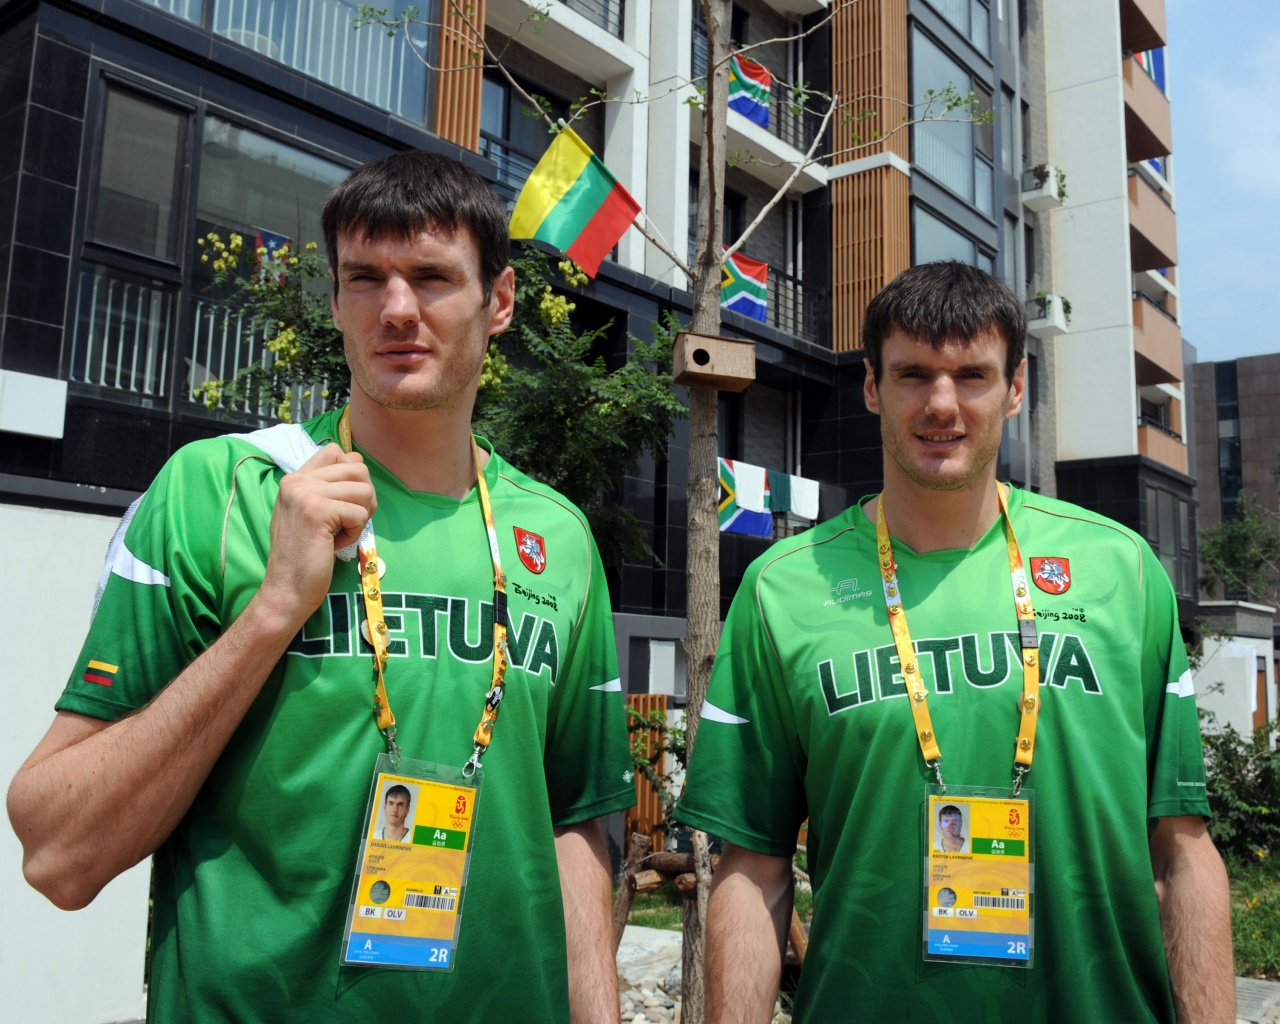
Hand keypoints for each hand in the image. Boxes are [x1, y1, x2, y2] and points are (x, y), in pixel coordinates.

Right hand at [255, 444, 376, 627]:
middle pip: (357, 468)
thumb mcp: (313, 512)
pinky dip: (356, 532)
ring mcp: (305, 494)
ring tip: (340, 533)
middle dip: (365, 497)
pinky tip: (336, 544)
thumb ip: (329, 487)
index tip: (344, 502)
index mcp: (295, 478)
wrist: (286, 588)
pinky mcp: (316, 511)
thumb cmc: (305, 555)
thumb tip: (358, 460)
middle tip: (349, 521)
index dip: (353, 474)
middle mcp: (297, 481)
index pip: (336, 452)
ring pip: (365, 489)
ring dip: (361, 516)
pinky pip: (359, 513)